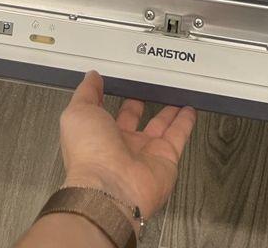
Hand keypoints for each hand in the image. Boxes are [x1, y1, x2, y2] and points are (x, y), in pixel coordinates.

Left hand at [60, 70, 195, 220]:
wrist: (111, 189)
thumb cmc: (89, 154)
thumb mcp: (78, 113)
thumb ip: (86, 93)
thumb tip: (91, 78)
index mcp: (99, 137)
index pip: (108, 115)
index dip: (112, 99)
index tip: (119, 84)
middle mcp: (122, 147)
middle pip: (135, 123)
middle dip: (140, 107)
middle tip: (149, 90)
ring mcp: (145, 154)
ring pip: (160, 128)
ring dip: (168, 113)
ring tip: (174, 97)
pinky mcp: (167, 158)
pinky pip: (179, 136)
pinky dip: (186, 122)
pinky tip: (189, 110)